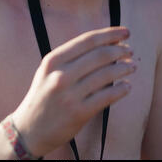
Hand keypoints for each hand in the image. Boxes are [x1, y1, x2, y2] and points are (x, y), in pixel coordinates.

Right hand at [11, 26, 134, 157]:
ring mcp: (70, 94)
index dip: (110, 34)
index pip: (87, 40)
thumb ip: (72, 57)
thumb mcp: (50, 70)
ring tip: (132, 67)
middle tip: (130, 51)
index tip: (126, 32)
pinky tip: (127, 87)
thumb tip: (106, 43)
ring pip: (106, 75)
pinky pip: (107, 97)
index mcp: (53, 60)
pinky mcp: (79, 113)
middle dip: (120, 51)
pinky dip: (121, 90)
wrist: (29, 129)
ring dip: (124, 68)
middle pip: (100, 55)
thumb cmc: (44, 95)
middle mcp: (61, 75)